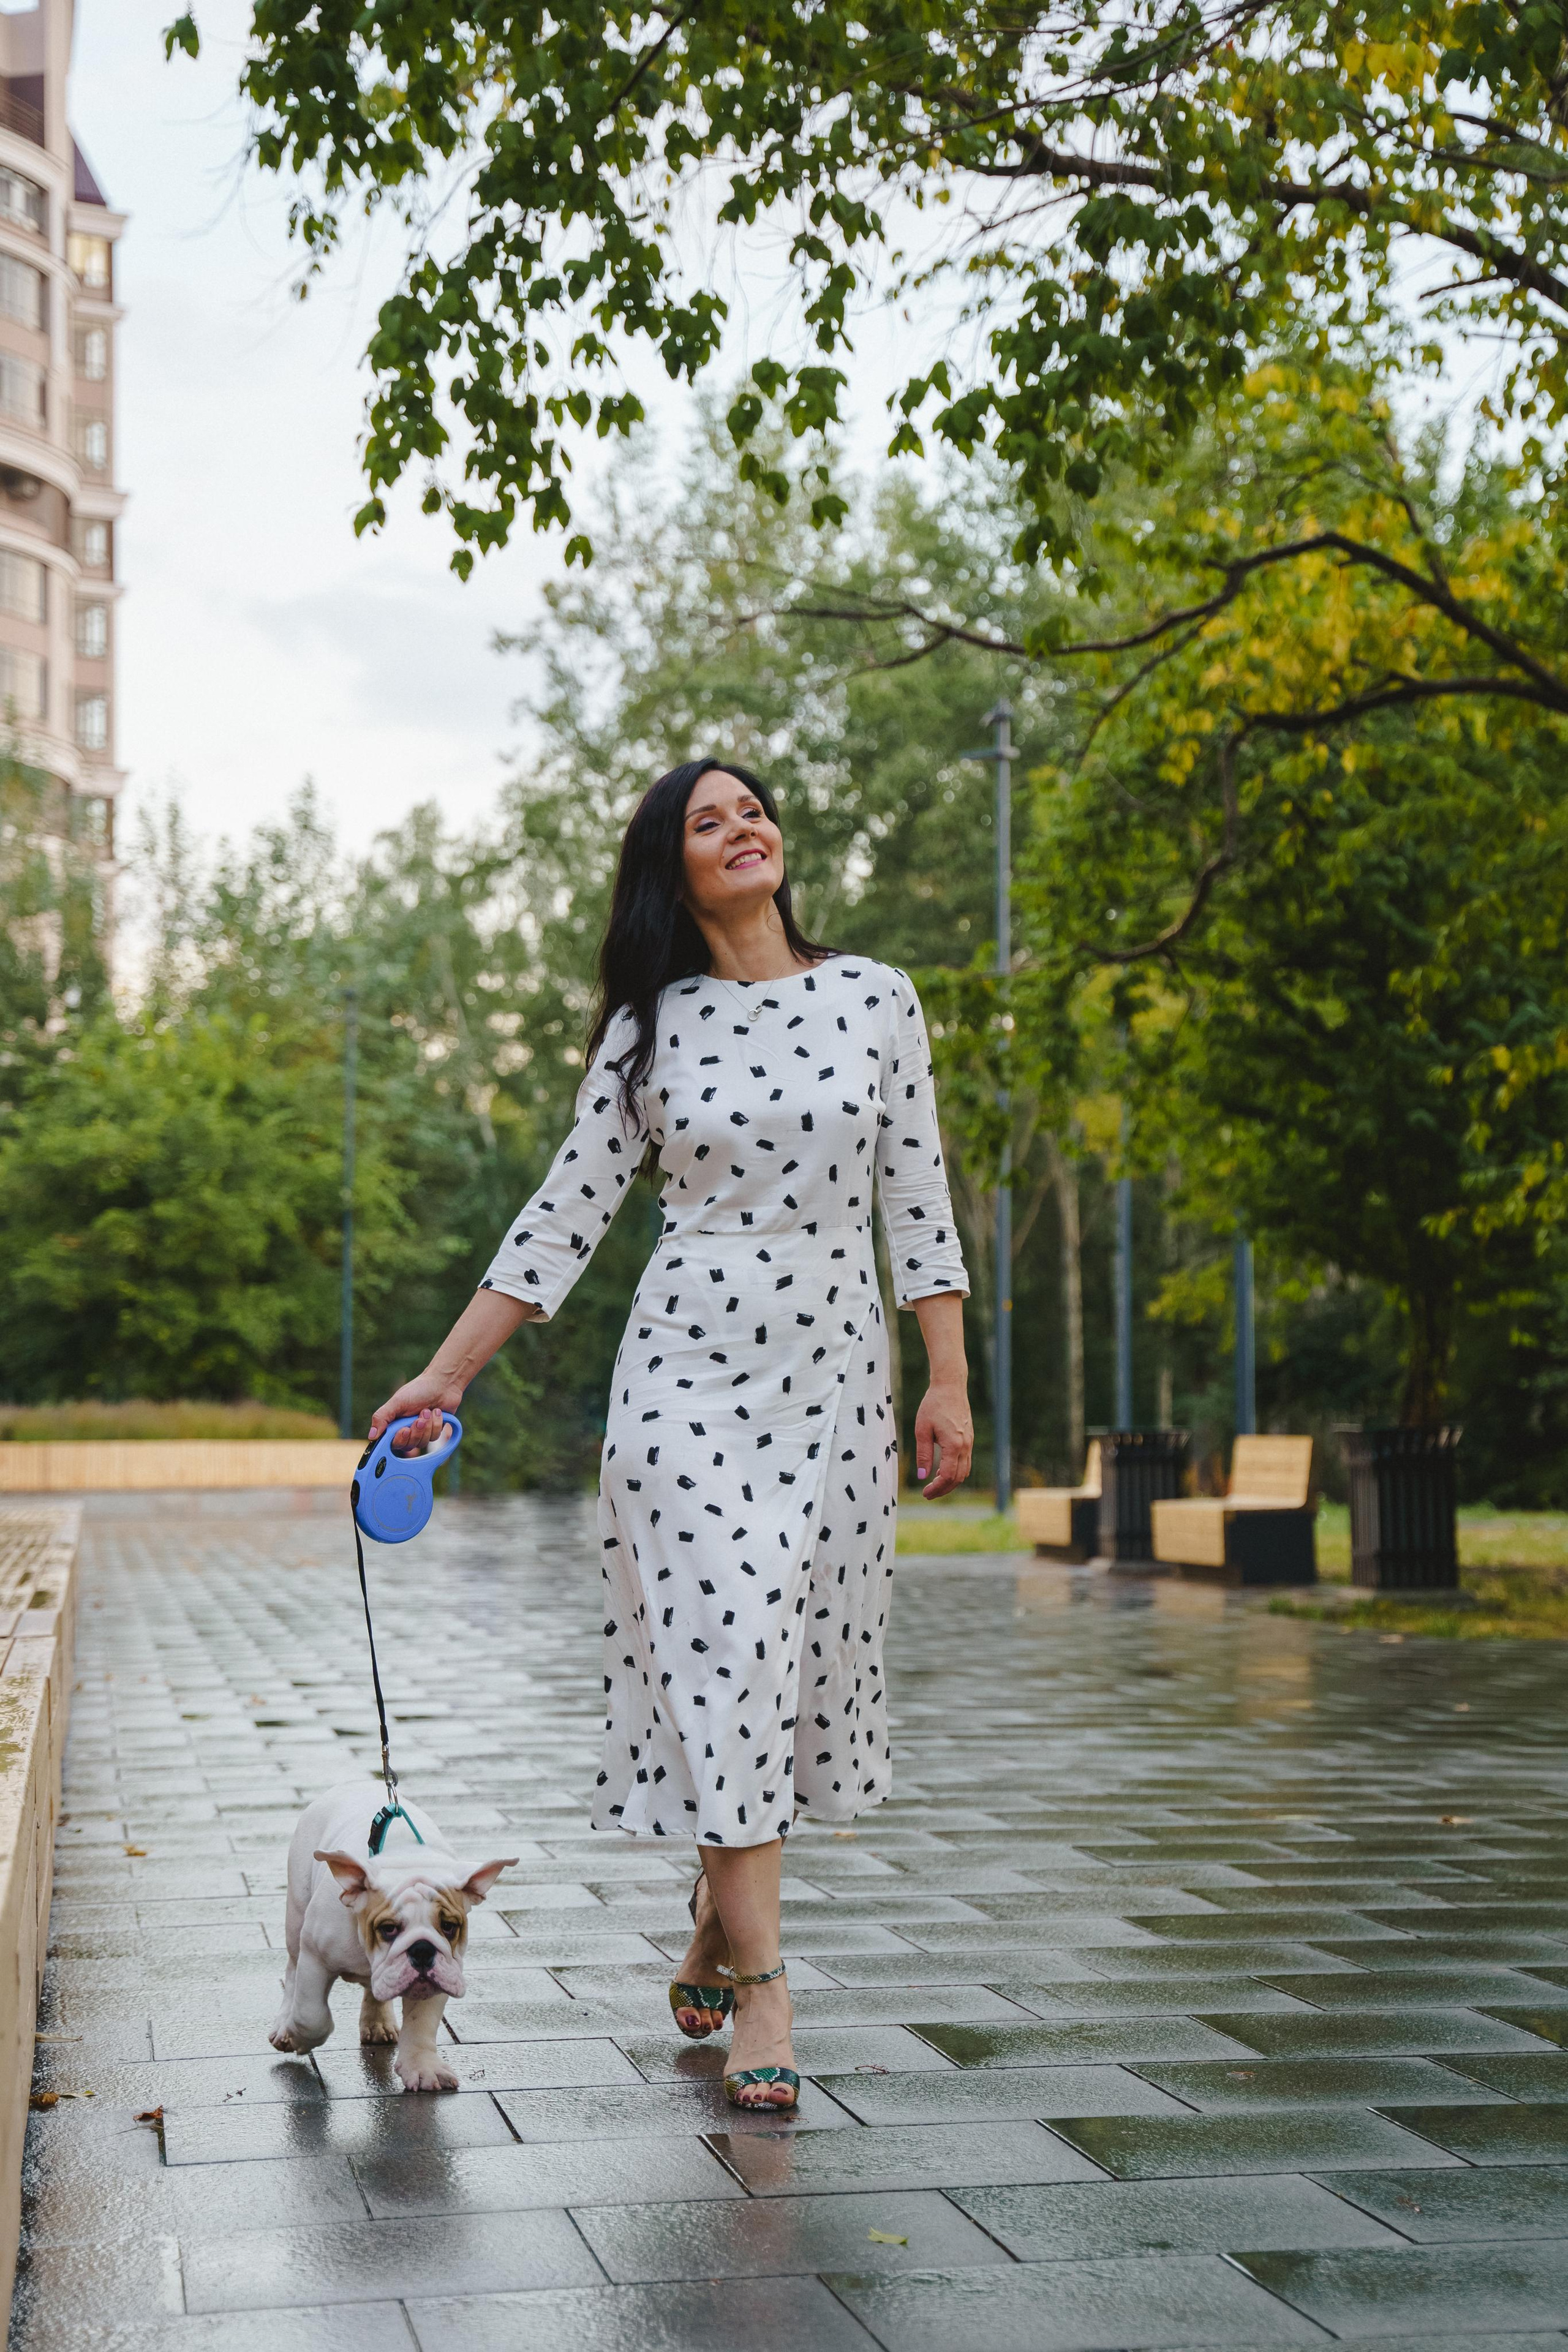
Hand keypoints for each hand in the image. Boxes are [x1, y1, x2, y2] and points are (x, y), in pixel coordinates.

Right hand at [367, 1371, 461, 1455]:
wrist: (442, 1383)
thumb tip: (371, 1436)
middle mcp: (407, 1429)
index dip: (399, 1440)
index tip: (404, 1430)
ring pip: (422, 1443)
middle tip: (420, 1418)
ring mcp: (421, 1431)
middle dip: (416, 1431)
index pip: (392, 1443)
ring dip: (427, 1426)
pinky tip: (436, 1412)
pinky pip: (434, 1437)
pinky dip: (436, 1424)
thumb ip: (382, 1417)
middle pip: (408, 1445)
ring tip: (428, 1411)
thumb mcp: (397, 1402)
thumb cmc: (418, 1390)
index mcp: (394, 1423)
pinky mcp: (434, 1431)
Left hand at [914, 1378, 972, 1497]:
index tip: (925, 1493)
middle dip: (944, 1489)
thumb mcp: (922, 1430)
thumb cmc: (933, 1405)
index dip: (937, 1488)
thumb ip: (923, 1454)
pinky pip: (965, 1462)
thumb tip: (922, 1476)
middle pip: (958, 1478)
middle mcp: (965, 1446)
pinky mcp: (969, 1439)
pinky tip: (942, 1471)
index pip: (948, 1476)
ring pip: (964, 1471)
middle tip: (928, 1494)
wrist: (950, 1387)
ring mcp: (969, 1443)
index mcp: (954, 1445)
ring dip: (951, 1482)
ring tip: (934, 1485)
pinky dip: (956, 1471)